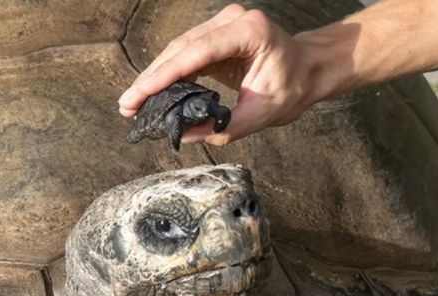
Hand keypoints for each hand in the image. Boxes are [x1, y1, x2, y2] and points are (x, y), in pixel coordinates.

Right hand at [116, 4, 322, 146]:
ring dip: (154, 76)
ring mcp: (223, 23)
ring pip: (177, 50)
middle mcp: (232, 20)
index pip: (195, 53)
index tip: (137, 97)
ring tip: (133, 103)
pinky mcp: (216, 33)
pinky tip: (152, 93)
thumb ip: (225, 128)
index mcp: (249, 32)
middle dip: (151, 79)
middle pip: (180, 49)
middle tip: (127, 106)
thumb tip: (183, 133)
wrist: (311, 67)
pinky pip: (185, 53)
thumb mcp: (263, 114)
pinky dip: (167, 73)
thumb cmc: (295, 87)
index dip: (162, 77)